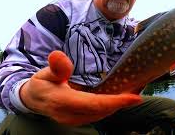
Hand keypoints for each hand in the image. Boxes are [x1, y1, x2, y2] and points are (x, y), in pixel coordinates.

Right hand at [20, 50, 141, 124]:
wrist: (33, 101)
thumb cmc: (41, 85)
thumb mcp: (45, 73)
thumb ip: (56, 67)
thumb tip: (58, 55)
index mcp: (64, 103)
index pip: (95, 104)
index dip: (116, 102)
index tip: (135, 98)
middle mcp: (72, 115)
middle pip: (104, 111)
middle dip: (124, 102)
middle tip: (141, 88)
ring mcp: (77, 120)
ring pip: (104, 114)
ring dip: (120, 104)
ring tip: (136, 91)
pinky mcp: (80, 119)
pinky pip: (100, 114)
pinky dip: (112, 106)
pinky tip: (121, 97)